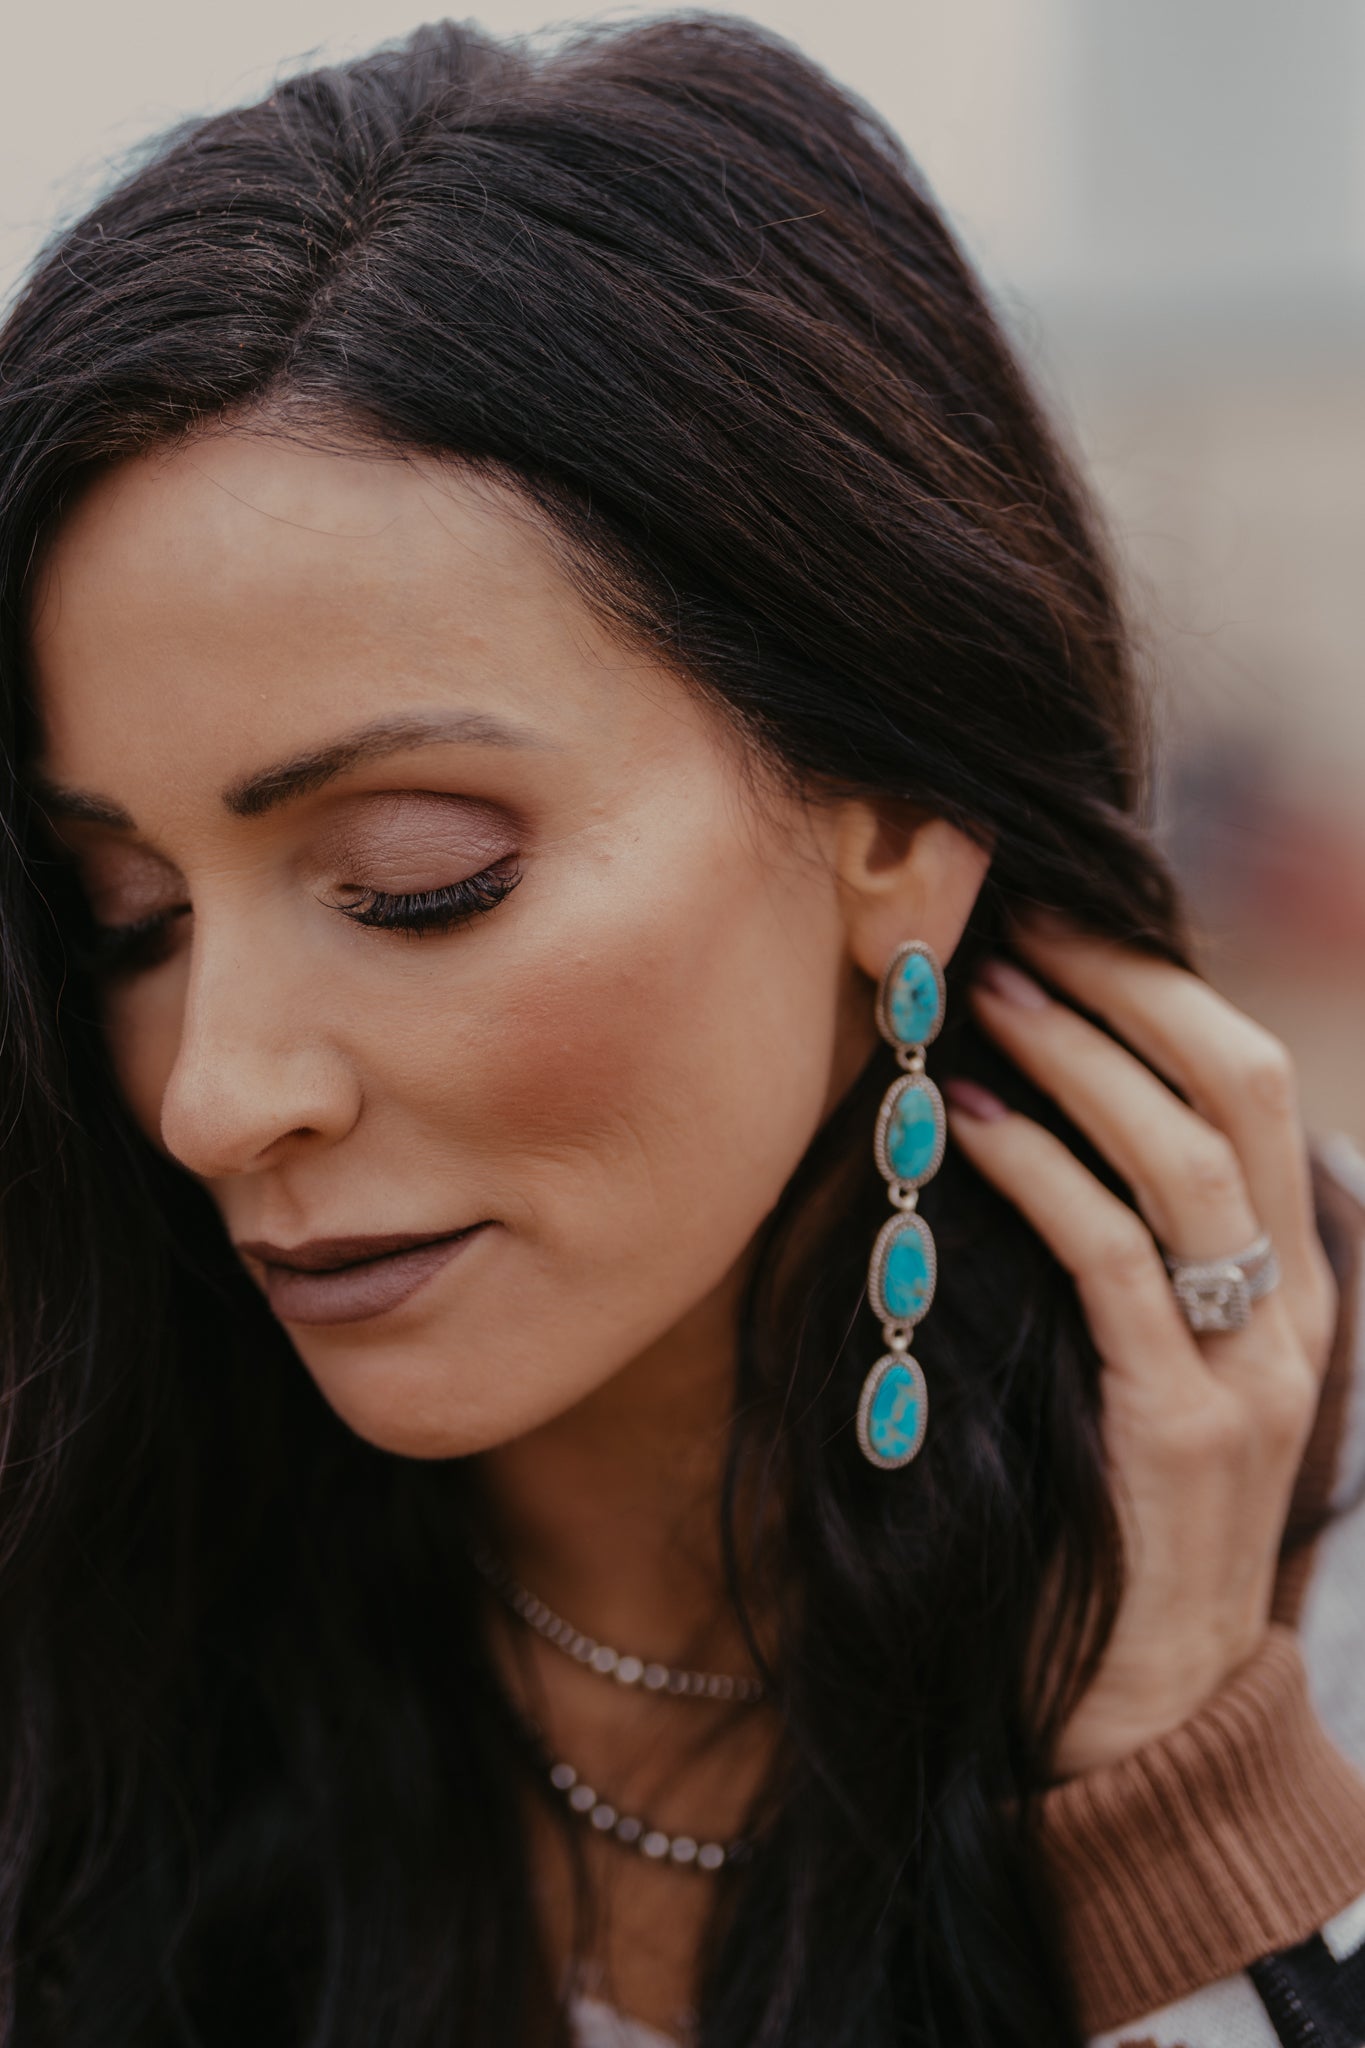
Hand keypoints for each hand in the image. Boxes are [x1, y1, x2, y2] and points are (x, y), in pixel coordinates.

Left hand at [944, 919, 1338, 1779]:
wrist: (1151, 1707)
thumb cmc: (1125, 1518)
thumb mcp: (1157, 1367)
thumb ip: (1134, 1256)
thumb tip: (1046, 1122)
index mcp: (1294, 1276)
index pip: (1253, 1082)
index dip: (1162, 986)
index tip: (1064, 922)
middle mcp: (1293, 1305)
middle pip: (1237, 1086)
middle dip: (1128, 984)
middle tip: (1021, 919)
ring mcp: (1249, 1366)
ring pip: (1180, 1158)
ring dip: (1075, 1055)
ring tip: (981, 992)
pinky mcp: (1180, 1427)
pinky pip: (1112, 1263)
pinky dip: (1040, 1175)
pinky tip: (969, 1123)